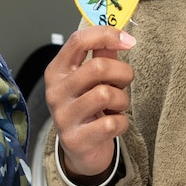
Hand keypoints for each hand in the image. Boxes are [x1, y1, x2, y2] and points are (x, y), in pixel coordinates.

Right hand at [42, 24, 135, 179]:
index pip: (79, 41)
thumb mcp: (90, 80)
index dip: (107, 35)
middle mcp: (56, 91)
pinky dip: (121, 123)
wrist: (81, 149)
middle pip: (98, 67)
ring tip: (115, 106)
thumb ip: (101, 56)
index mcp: (57, 71)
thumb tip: (119, 36)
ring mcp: (63, 116)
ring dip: (122, 100)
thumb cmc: (88, 109)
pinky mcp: (76, 139)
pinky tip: (112, 124)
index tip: (129, 41)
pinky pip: (112, 123)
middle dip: (122, 73)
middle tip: (123, 83)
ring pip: (106, 94)